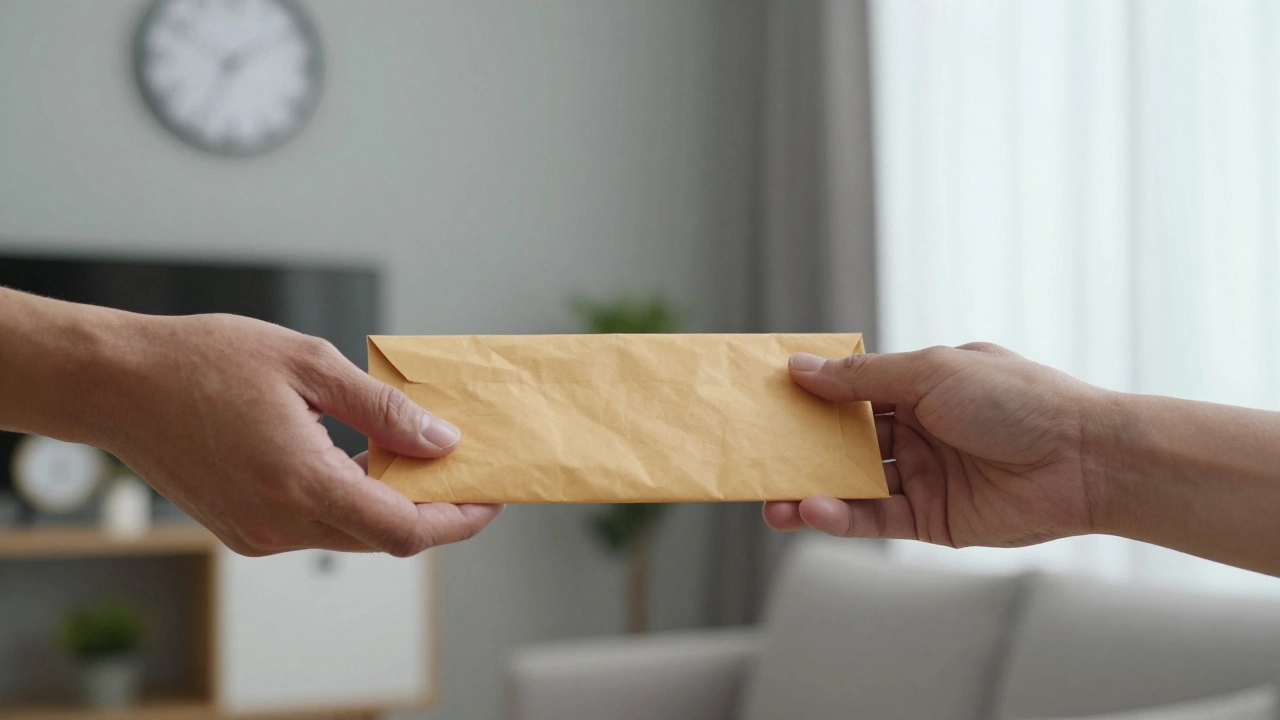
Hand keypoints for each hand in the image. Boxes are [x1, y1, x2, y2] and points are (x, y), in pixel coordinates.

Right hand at [99, 313, 501, 556]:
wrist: (114, 382)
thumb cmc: (202, 361)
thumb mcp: (310, 365)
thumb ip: (384, 410)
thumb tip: (441, 442)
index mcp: (300, 484)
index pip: (405, 530)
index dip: (458, 519)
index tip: (491, 496)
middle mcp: (279, 524)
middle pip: (384, 536)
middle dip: (433, 508)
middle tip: (465, 467)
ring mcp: (257, 534)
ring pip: (351, 532)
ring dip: (390, 500)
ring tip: (418, 453)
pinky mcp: (243, 530)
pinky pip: (316, 525)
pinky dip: (349, 498)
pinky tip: (363, 458)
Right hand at [764, 343, 1107, 547]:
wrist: (1084, 460)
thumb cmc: (1017, 400)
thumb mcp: (931, 372)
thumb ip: (862, 377)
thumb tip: (801, 367)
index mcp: (917, 385)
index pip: (849, 391)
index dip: (808, 396)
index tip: (763, 401)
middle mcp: (916, 429)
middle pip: (842, 441)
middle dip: (798, 451)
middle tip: (754, 458)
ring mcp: (923, 475)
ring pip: (851, 484)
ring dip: (809, 490)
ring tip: (770, 501)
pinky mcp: (932, 519)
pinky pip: (876, 518)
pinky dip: (842, 516)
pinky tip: (813, 511)